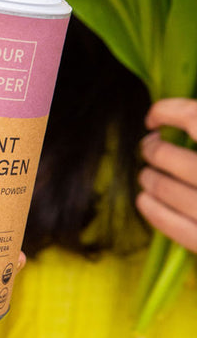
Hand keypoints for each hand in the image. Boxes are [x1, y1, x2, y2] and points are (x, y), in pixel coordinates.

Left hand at [137, 97, 196, 252]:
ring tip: (150, 175)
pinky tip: (145, 200)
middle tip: (152, 148)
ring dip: (149, 178)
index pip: (192, 117)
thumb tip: (183, 117)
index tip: (155, 118)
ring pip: (162, 187)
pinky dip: (152, 209)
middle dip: (152, 149)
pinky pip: (170, 225)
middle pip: (166, 154)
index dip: (166, 112)